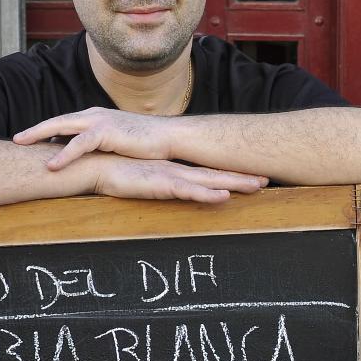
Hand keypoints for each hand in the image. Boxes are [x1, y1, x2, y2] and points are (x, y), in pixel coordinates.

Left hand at [13, 107, 177, 169]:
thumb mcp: (118, 142)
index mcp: (96, 117)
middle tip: (15, 139)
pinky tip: (51, 165)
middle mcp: (94, 115)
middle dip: (34, 130)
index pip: (65, 122)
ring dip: (39, 135)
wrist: (167, 137)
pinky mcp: (106, 133)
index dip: (46, 131)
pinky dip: (64, 154)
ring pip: (62, 127)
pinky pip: (79, 144)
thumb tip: (86, 155)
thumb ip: (100, 146)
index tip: (29, 139)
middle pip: (57, 121)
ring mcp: (99, 122)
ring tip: (21, 144)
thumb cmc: (146, 143)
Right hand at [92, 155, 266, 202]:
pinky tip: (224, 196)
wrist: (92, 164)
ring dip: (234, 183)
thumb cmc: (114, 172)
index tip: (253, 176)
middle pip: (217, 175)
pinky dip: (207, 195)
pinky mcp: (161, 185)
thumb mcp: (141, 178)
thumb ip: (153, 182)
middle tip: (267, 178)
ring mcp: (171, 177)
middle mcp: (178, 172)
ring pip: (210, 181)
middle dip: (243, 177)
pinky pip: (189, 192)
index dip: (231, 175)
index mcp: (174, 171)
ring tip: (257, 185)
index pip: (208, 173)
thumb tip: (160, 187)